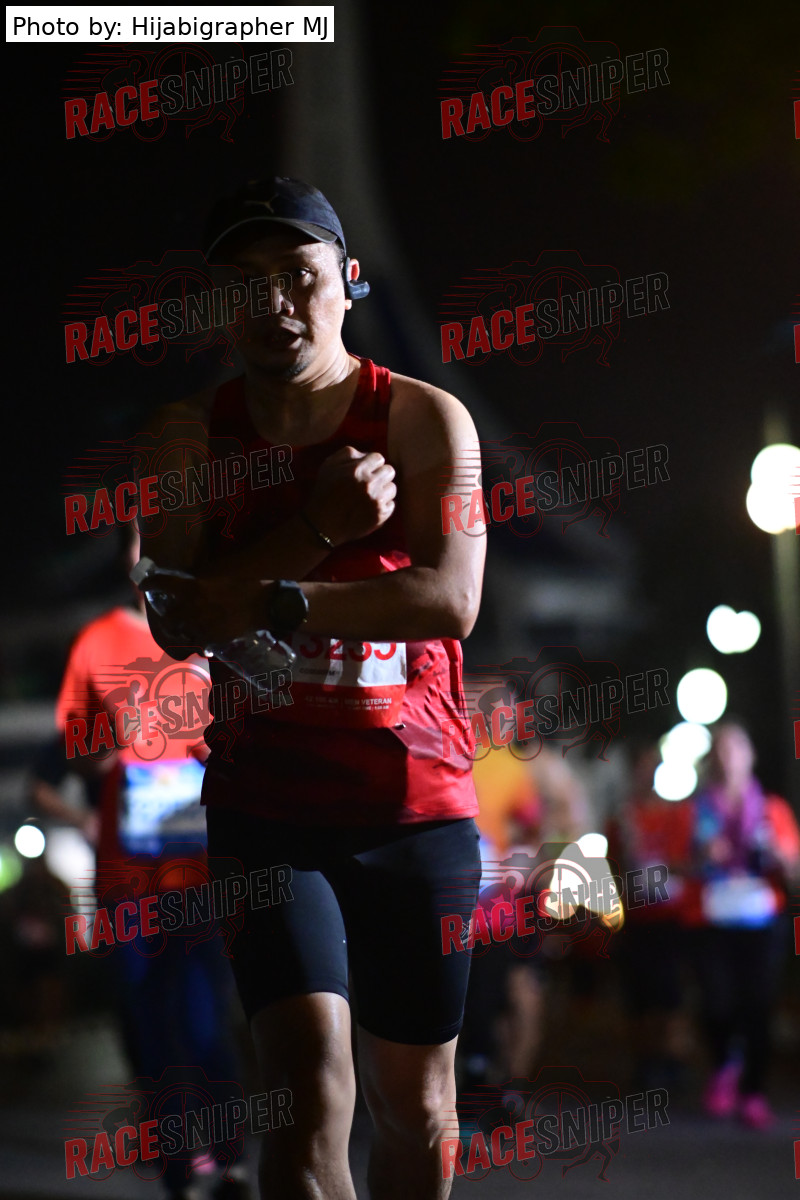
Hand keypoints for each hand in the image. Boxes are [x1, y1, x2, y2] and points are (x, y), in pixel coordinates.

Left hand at [143, 571, 264, 645]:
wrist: (265, 605)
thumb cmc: (246, 586)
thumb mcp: (219, 577)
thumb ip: (200, 582)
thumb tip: (189, 585)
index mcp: (193, 587)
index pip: (162, 583)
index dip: (150, 584)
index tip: (144, 584)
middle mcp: (192, 608)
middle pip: (169, 616)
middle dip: (169, 617)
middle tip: (172, 615)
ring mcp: (201, 626)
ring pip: (182, 632)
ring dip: (183, 631)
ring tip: (189, 630)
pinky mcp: (212, 639)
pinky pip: (198, 644)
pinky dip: (198, 642)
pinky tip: (204, 641)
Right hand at [304, 445, 396, 545]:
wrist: (323, 525)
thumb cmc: (324, 493)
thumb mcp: (329, 466)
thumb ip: (348, 453)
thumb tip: (365, 454)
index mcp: (357, 470)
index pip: (379, 458)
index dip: (372, 464)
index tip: (366, 471)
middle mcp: (369, 484)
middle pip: (390, 471)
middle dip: (381, 475)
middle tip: (370, 482)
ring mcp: (376, 501)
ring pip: (392, 488)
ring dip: (383, 490)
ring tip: (370, 496)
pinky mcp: (380, 516)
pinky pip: (391, 505)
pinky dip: (383, 505)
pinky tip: (371, 507)